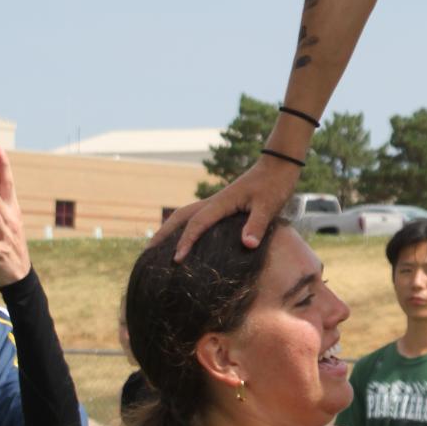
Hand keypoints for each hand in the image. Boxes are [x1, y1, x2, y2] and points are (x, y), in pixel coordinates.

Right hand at [161, 156, 300, 261]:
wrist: (279, 166)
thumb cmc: (274, 184)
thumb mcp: (268, 205)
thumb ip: (257, 224)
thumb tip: (247, 245)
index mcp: (221, 203)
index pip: (197, 223)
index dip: (186, 242)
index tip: (176, 260)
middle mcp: (214, 202)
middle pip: (181, 216)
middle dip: (163, 233)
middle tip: (148, 252)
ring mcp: (217, 203)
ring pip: (186, 215)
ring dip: (170, 229)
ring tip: (158, 247)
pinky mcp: (223, 205)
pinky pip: (197, 217)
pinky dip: (185, 227)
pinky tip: (186, 239)